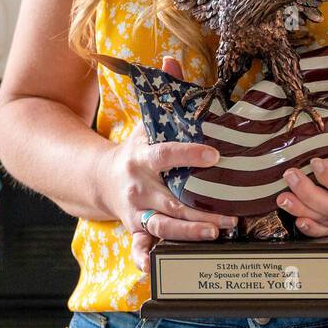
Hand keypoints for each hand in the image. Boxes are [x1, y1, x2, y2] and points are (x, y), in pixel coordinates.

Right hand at [95, 55, 236, 272]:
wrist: (98, 179)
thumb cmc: (134, 149)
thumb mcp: (147, 121)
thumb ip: (164, 93)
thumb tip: (172, 58)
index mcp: (141, 157)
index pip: (166, 154)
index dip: (188, 154)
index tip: (214, 154)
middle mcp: (138, 187)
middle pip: (169, 202)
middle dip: (199, 212)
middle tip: (229, 218)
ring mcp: (135, 212)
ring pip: (161, 227)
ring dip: (187, 234)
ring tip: (215, 234)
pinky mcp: (134, 230)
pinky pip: (139, 249)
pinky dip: (147, 260)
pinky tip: (159, 270)